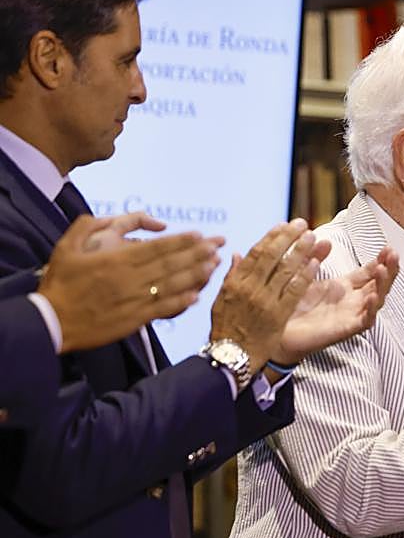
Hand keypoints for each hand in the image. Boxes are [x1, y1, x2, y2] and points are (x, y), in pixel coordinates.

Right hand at [39, 212, 222, 351]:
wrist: (50, 321)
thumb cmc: (59, 282)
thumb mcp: (67, 245)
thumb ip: (88, 224)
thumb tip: (108, 216)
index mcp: (116, 260)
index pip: (156, 247)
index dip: (181, 241)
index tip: (200, 235)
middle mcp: (130, 278)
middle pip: (170, 263)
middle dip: (197, 253)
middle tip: (218, 244)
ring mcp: (134, 300)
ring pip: (171, 285)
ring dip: (196, 275)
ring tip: (215, 265)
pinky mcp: (134, 320)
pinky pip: (163, 309)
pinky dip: (181, 302)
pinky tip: (197, 295)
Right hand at [209, 219, 328, 374]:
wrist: (231, 357)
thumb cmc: (225, 329)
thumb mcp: (220, 300)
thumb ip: (231, 276)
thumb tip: (237, 253)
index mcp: (235, 283)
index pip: (255, 253)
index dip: (271, 237)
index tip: (283, 225)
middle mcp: (249, 288)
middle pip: (272, 256)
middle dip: (288, 237)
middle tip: (302, 224)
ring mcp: (264, 301)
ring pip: (285, 270)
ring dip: (300, 251)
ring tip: (313, 237)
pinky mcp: (278, 315)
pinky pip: (294, 291)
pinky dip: (305, 275)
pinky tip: (315, 262)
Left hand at [272, 246, 399, 366]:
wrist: (276, 331)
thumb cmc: (290, 306)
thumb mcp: (303, 275)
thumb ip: (314, 257)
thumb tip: (325, 241)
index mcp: (344, 287)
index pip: (370, 272)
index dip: (380, 260)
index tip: (387, 248)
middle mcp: (352, 300)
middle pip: (379, 283)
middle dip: (389, 269)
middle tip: (392, 254)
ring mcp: (351, 315)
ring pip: (377, 299)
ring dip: (383, 284)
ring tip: (384, 269)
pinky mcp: (346, 329)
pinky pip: (365, 320)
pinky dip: (372, 309)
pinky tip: (373, 296)